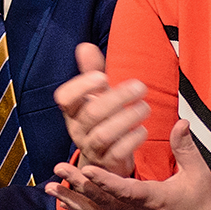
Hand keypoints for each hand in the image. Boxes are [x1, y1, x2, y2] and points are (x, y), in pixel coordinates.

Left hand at [46, 119, 210, 209]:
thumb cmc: (201, 200)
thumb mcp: (198, 173)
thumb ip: (186, 148)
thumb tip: (182, 122)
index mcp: (155, 199)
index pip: (126, 190)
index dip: (106, 181)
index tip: (87, 168)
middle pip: (103, 200)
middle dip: (79, 184)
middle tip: (59, 167)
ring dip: (72, 199)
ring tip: (49, 187)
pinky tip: (62, 201)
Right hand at [53, 42, 147, 176]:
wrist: (106, 157)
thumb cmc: (103, 119)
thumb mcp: (97, 95)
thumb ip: (92, 71)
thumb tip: (84, 47)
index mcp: (72, 111)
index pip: (65, 98)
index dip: (81, 86)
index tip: (103, 77)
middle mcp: (77, 130)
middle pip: (92, 113)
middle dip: (117, 98)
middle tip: (140, 87)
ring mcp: (91, 148)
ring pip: (104, 134)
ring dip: (128, 118)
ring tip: (145, 107)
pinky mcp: (107, 163)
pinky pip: (118, 152)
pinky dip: (133, 139)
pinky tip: (143, 129)